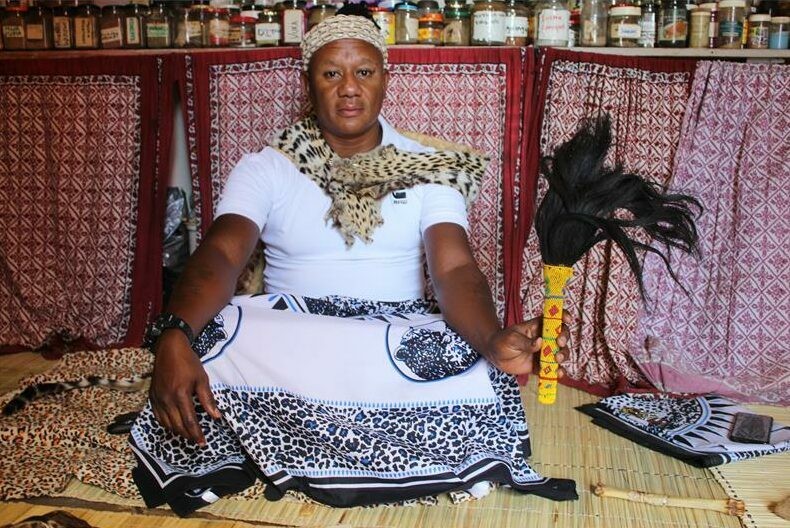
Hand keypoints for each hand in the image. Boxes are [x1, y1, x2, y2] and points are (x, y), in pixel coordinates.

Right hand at [149, 330, 220, 445]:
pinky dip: (166, 424)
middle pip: (177, 425)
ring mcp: (158, 399)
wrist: (169, 349)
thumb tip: (216, 416)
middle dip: (188, 436)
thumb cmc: (188, 362)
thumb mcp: (202, 378)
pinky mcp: (152, 397)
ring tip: (188, 435)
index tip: (202, 443)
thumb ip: (208, 399)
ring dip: (177, 432)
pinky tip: (174, 426)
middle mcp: (167, 399)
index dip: (196, 434)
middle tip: (197, 442)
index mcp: (180, 394)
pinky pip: (158, 416)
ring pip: (166, 423)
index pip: (189, 421)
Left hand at [485, 313, 570, 383]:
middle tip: (559, 343)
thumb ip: (525, 341)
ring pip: (561, 352)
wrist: (495, 356)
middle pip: (562, 335)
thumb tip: (540, 342)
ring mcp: (544, 352)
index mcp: (537, 326)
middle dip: (564, 338)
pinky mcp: (541, 365)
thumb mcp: (511, 338)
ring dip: (563, 355)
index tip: (567, 320)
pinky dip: (558, 371)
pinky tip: (558, 373)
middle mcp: (544, 338)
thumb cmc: (502, 341)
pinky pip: (553, 368)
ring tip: (557, 359)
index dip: (563, 316)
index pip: (553, 318)